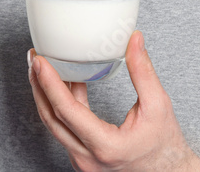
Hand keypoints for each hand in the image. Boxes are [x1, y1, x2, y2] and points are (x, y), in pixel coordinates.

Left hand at [28, 31, 199, 171]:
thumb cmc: (165, 145)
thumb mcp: (158, 105)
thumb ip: (143, 71)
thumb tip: (134, 40)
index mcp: (105, 146)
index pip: (67, 111)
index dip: (50, 83)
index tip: (41, 62)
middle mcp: (88, 158)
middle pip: (52, 118)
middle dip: (39, 85)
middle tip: (34, 58)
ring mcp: (83, 161)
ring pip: (55, 125)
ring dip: (46, 95)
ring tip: (43, 67)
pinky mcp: (83, 157)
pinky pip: (64, 130)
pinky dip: (61, 105)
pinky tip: (66, 84)